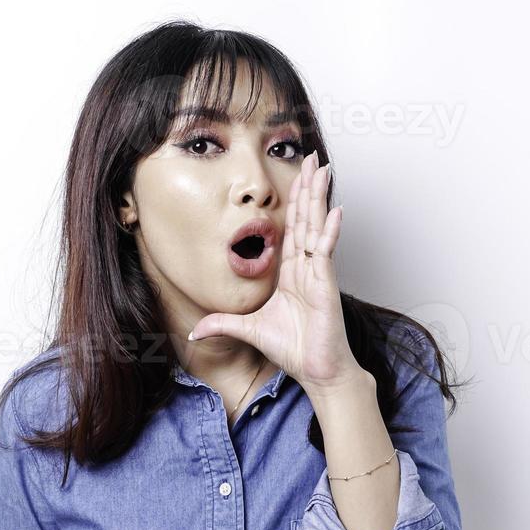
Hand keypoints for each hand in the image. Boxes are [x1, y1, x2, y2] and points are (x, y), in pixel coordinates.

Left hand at [188, 152, 364, 394]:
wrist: (317, 372)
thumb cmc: (294, 350)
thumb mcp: (248, 330)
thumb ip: (222, 325)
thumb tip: (194, 331)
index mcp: (292, 272)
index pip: (292, 228)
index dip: (294, 201)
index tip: (298, 175)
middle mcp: (307, 267)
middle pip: (306, 218)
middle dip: (309, 187)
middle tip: (313, 157)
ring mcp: (318, 274)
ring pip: (317, 227)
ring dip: (319, 197)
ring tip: (323, 169)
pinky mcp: (326, 285)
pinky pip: (327, 252)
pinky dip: (331, 231)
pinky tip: (335, 209)